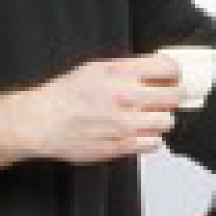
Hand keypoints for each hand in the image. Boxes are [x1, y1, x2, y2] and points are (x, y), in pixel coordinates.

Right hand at [19, 55, 182, 164]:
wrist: (41, 122)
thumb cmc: (65, 95)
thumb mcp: (95, 68)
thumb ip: (128, 68)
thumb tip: (159, 69)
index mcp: (118, 73)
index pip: (168, 68)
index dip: (174, 73)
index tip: (171, 77)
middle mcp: (123, 97)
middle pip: (175, 96)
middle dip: (173, 96)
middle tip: (167, 98)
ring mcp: (123, 125)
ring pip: (167, 122)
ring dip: (161, 119)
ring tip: (149, 117)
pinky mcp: (119, 147)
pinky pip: (153, 144)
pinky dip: (150, 138)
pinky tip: (139, 132)